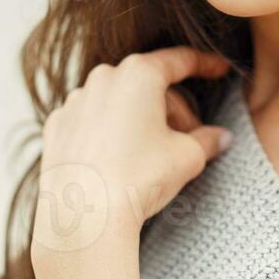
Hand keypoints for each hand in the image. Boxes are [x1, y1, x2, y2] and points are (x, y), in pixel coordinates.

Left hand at [31, 46, 232, 262]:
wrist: (85, 218)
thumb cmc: (138, 179)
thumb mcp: (188, 157)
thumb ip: (208, 140)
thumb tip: (221, 138)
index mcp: (139, 75)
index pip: (180, 60)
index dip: (205, 64)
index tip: (218, 69)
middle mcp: (103, 78)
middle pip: (149, 85)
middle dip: (173, 108)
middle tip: (189, 137)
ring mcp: (75, 102)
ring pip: (118, 100)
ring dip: (140, 119)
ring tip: (153, 153)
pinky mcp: (57, 127)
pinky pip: (91, 120)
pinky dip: (108, 132)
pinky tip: (118, 159)